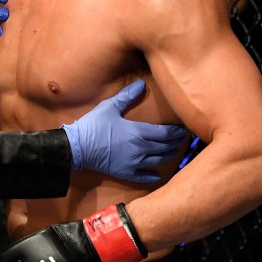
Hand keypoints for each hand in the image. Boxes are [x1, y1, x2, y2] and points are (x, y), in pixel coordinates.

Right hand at [62, 80, 184, 180]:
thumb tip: (142, 84)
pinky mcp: (125, 173)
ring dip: (168, 156)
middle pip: (165, 147)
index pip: (165, 133)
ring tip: (174, 152)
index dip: (176, 131)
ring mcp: (134, 163)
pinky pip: (143, 177)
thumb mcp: (109, 107)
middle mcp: (141, 149)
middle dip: (175, 142)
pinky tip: (158, 176)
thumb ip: (127, 96)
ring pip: (158, 160)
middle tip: (182, 139)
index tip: (183, 129)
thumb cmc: (94, 125)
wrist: (77, 147)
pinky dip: (152, 176)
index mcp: (139, 132)